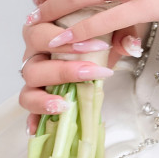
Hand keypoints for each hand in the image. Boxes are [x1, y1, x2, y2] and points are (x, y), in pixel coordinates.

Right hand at [18, 22, 135, 124]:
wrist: (91, 46)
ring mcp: (33, 77)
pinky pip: (29, 109)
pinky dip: (32, 118)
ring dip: (43, 99)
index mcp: (42, 30)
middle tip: (92, 73)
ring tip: (64, 105)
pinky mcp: (36, 95)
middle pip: (32, 64)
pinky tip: (37, 130)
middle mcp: (32, 54)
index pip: (43, 34)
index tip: (100, 46)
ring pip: (27, 89)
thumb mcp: (108, 27)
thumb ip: (120, 33)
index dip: (68, 42)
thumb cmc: (93, 33)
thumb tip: (131, 46)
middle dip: (63, 71)